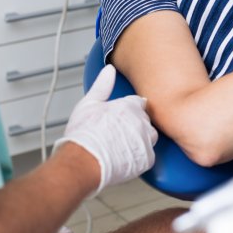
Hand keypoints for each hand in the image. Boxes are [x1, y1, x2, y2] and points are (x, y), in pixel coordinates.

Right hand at [54, 65, 157, 195]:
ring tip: (121, 147)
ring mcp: (145, 140)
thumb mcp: (89, 103)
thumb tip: (109, 70)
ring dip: (139, 140)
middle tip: (117, 134)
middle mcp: (141, 122)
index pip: (138, 103)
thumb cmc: (83, 135)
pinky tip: (124, 157)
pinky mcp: (147, 158)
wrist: (83, 162)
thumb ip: (102, 85)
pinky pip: (148, 155)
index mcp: (129, 106)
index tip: (120, 117)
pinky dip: (139, 157)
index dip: (129, 110)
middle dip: (135, 125)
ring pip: (149, 137)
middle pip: (145, 120)